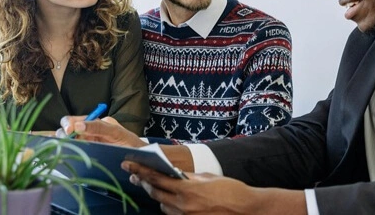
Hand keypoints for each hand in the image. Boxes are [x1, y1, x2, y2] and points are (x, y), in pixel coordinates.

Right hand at [59, 116, 146, 147]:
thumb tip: (78, 126)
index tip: (68, 131)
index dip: (67, 125)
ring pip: (68, 142)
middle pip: (66, 131)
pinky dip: (68, 153)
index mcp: (95, 123)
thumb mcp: (115, 132)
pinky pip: (74, 153)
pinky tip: (67, 155)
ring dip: (64, 144)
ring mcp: (87, 144)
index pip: (73, 120)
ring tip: (67, 148)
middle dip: (63, 134)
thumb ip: (98, 127)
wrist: (140, 158)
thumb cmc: (130, 143)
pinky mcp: (88, 155)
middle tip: (67, 141)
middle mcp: (88, 133)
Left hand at [124, 161, 258, 214]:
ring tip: (157, 187)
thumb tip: (177, 174)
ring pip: (163, 206)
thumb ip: (189, 177)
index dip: (140, 170)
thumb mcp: (209, 177)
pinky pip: (173, 214)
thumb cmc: (232, 190)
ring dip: (159, 196)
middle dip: (145, 183)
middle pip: (155, 193)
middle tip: (136, 175)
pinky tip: (173, 200)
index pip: (156, 178)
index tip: (128, 164)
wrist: (247, 210)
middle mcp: (183, 205)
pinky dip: (170, 206)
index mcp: (187, 190)